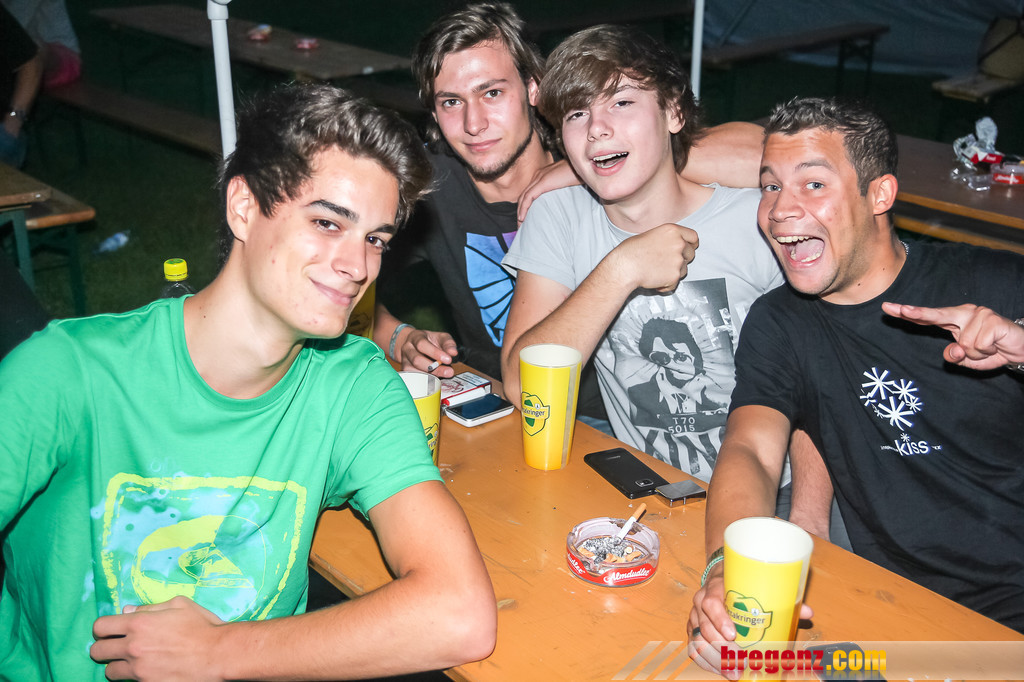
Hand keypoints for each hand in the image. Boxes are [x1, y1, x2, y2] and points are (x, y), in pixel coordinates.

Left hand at [91, 596, 224, 680]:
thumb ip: (150, 607)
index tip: (110, 631)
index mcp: (139, 623)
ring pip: (109, 671)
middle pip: (97, 651)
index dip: (102, 628)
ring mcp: (139, 670)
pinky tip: (147, 670)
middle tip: (115, 647)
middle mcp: (133, 647)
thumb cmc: (202, 626)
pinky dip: (134, 677)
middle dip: (103, 648)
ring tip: (131, 662)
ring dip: (117, 665)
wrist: (219, 654)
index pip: (100, 626)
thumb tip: (128, 610)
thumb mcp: (180, 605)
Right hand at [399, 328, 458, 377]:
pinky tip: (435, 380)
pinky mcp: (405, 371)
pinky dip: (425, 381)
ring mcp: (404, 361)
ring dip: (430, 376)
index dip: (435, 353)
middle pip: (417, 360)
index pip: (422, 344)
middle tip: (449, 372)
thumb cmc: (430, 341)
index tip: (448, 359)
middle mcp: (407, 349)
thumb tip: (453, 352)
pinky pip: (414, 379)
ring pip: (414, 371)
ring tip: (443, 376)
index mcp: (415, 337)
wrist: (415, 345)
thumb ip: (448, 344)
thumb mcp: (441, 337)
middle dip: (434, 368)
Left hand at [517, 159, 580, 223]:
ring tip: (520, 225)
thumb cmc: (578, 174)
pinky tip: (522, 218)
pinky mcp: (542, 182)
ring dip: (520, 211)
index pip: (529, 192)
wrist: (582, 165)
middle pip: (523, 195)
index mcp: (542, 175)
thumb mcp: (565, 183)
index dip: (525, 205)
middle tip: (520, 225)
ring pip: (523, 197)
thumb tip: (559, 202)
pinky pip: (528, 197)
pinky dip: (523, 208)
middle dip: (520, 210)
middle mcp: (538, 175)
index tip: (526, 218)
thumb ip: (558, 189)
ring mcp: (539, 177)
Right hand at [607, 223, 698, 292]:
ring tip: (657, 271)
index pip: (693, 236)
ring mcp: (678, 260)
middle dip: (682, 259)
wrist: (625, 267)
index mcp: (672, 231)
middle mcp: (679, 244)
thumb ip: (667, 239)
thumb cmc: (631, 251)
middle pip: (691, 253)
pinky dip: (667, 284)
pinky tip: (654, 279)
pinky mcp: (675, 275)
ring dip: (674, 272)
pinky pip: (675, 282)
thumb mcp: (651, 235)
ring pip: (684, 269)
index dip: (692, 244)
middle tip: (667, 262)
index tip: (690, 248)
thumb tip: (672, 245)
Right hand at [688, 570, 813, 677]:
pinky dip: (705, 662)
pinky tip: (719, 670)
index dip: (720, 620)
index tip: (733, 634)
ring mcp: (694, 618)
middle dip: (722, 649)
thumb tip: (807, 612)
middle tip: (740, 662)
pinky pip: (693, 648)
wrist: (718, 576)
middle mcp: (700, 604)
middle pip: (704, 628)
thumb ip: (779, 599)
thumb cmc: (737, 583)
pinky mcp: (692, 629)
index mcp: (714, 589)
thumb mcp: (753, 585)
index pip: (711, 603)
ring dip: (715, 660)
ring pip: (697, 641)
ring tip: (733, 672)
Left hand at [882, 302, 1023, 369]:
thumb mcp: (968, 359)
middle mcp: (964, 313)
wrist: (1020, 348)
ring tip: (988, 348)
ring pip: (964, 343)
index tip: (888, 308)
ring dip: (977, 353)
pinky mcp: (992, 320)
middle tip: (901, 309)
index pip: (928, 317)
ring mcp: (979, 314)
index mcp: (954, 320)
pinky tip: (995, 345)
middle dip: (918, 313)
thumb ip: (955, 355)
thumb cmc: (990, 350)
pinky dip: (987, 352)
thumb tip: (953, 350)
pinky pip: (978, 344)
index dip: (908, 313)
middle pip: (937, 314)